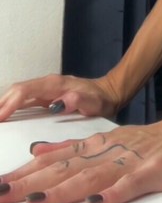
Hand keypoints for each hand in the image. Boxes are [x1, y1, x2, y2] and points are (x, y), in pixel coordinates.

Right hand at [0, 74, 120, 122]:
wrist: (109, 93)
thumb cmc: (101, 100)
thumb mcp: (94, 102)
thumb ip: (79, 100)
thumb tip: (62, 101)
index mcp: (54, 84)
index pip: (25, 90)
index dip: (10, 103)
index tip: (0, 117)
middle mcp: (47, 84)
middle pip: (17, 90)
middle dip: (2, 104)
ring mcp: (45, 90)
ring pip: (18, 94)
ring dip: (4, 105)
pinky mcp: (45, 96)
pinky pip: (24, 100)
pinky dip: (12, 107)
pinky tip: (5, 117)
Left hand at [0, 114, 161, 202]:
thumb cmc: (150, 142)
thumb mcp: (107, 140)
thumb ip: (73, 147)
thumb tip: (36, 151)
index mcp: (96, 146)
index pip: (54, 160)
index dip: (25, 173)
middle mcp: (108, 151)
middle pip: (65, 169)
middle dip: (30, 183)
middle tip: (1, 194)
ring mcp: (131, 161)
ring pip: (92, 176)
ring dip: (62, 190)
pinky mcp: (154, 171)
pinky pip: (133, 183)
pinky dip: (114, 193)